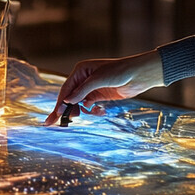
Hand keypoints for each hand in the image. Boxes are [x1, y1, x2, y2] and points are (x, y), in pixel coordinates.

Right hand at [44, 50, 163, 125]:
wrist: (139, 75)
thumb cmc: (120, 71)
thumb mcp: (99, 79)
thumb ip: (82, 90)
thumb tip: (67, 101)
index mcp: (81, 70)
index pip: (66, 89)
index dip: (60, 103)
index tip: (55, 116)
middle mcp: (84, 78)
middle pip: (70, 97)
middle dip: (66, 110)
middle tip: (56, 124)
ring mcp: (92, 87)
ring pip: (79, 103)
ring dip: (82, 111)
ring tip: (87, 115)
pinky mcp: (100, 95)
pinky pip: (90, 106)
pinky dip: (93, 111)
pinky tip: (100, 111)